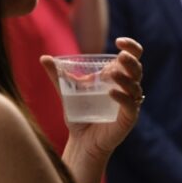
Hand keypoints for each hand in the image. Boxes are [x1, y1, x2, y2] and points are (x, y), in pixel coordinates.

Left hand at [41, 36, 143, 157]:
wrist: (81, 141)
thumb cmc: (79, 115)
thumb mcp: (67, 92)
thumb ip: (58, 76)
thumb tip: (44, 57)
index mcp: (117, 76)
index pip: (132, 57)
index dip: (131, 47)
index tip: (119, 41)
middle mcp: (127, 88)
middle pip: (137, 69)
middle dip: (131, 61)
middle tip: (121, 56)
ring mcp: (129, 103)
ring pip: (136, 86)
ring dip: (126, 79)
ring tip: (112, 74)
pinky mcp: (128, 118)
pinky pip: (130, 105)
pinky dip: (122, 97)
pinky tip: (110, 93)